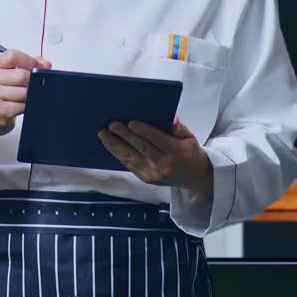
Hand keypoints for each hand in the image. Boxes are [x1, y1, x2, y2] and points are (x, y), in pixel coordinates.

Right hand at [0, 49, 50, 139]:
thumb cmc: (0, 91)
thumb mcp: (10, 73)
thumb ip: (29, 64)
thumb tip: (45, 64)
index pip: (13, 56)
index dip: (29, 61)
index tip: (37, 67)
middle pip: (21, 76)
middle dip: (32, 82)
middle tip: (31, 86)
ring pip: (23, 92)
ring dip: (29, 96)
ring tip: (23, 97)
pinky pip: (20, 106)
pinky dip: (24, 107)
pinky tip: (18, 106)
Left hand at [99, 118, 213, 194]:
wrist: (193, 176)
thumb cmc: (190, 152)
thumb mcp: (189, 137)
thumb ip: (178, 127)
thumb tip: (170, 117)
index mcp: (177, 153)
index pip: (157, 140)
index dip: (143, 131)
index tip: (131, 122)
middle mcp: (164, 165)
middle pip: (141, 148)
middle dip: (125, 135)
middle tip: (112, 124)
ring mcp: (153, 174)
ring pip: (130, 158)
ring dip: (114, 145)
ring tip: (103, 134)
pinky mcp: (145, 178)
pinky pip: (129, 164)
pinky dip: (118, 154)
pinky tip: (110, 144)